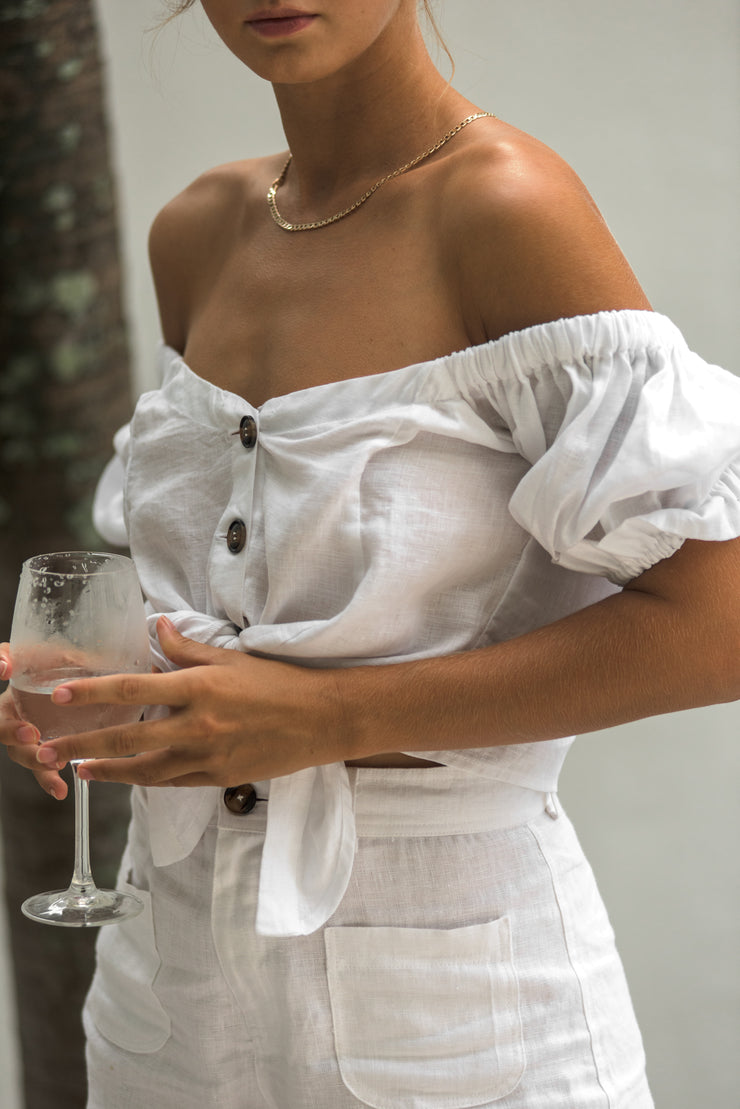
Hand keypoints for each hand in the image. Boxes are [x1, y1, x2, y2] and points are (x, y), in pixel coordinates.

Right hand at [0, 644, 67, 799]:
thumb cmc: (72, 668)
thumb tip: (13, 662)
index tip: (5, 668)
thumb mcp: (64, 653)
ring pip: (19, 750)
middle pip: (1, 724)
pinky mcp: (43, 753)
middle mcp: (14, 709)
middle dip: (11, 731)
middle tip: (31, 734)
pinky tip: (60, 790)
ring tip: (52, 766)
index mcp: (18, 679)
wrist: (95, 693)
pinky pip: (41, 769)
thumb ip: (44, 653)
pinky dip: (48, 780)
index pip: (1, 662)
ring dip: (34, 759)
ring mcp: (26, 734)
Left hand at [33, 618, 346, 786]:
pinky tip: (132, 777)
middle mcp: (199, 724)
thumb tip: (158, 627)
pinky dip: (149, 780)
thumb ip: (189, 648)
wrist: (323, 718)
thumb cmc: (281, 682)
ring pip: (147, 770)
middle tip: (50, 750)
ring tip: (83, 770)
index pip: (134, 690)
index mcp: (200, 687)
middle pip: (129, 739)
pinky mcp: (221, 777)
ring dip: (110, 771)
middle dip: (84, 745)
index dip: (94, 692)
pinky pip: (175, 782)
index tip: (63, 694)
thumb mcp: (233, 657)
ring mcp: (210, 756)